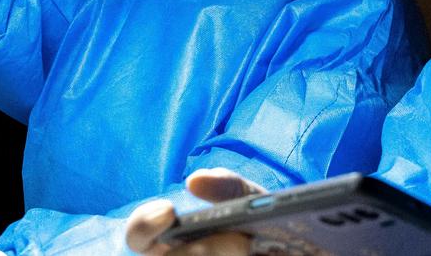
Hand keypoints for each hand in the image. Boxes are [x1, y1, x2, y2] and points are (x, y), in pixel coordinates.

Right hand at [126, 168, 266, 255]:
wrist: (291, 249)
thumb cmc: (263, 226)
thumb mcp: (250, 201)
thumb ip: (226, 187)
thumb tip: (194, 180)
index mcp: (172, 240)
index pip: (139, 237)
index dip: (145, 224)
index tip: (169, 211)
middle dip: (207, 250)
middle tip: (242, 241)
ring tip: (253, 249)